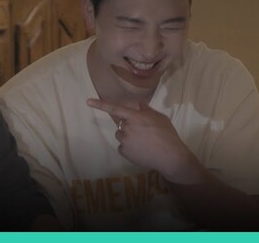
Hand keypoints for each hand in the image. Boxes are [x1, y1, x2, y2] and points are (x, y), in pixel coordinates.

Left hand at [87, 99, 204, 183]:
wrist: (170, 156)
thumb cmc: (167, 134)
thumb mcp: (159, 118)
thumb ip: (147, 111)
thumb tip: (139, 105)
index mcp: (135, 117)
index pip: (115, 108)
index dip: (101, 105)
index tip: (88, 101)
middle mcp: (127, 128)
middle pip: (121, 124)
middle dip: (129, 126)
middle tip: (143, 132)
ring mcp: (124, 141)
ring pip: (121, 136)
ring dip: (128, 137)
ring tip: (144, 142)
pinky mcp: (124, 152)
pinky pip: (123, 147)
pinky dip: (129, 148)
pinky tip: (141, 150)